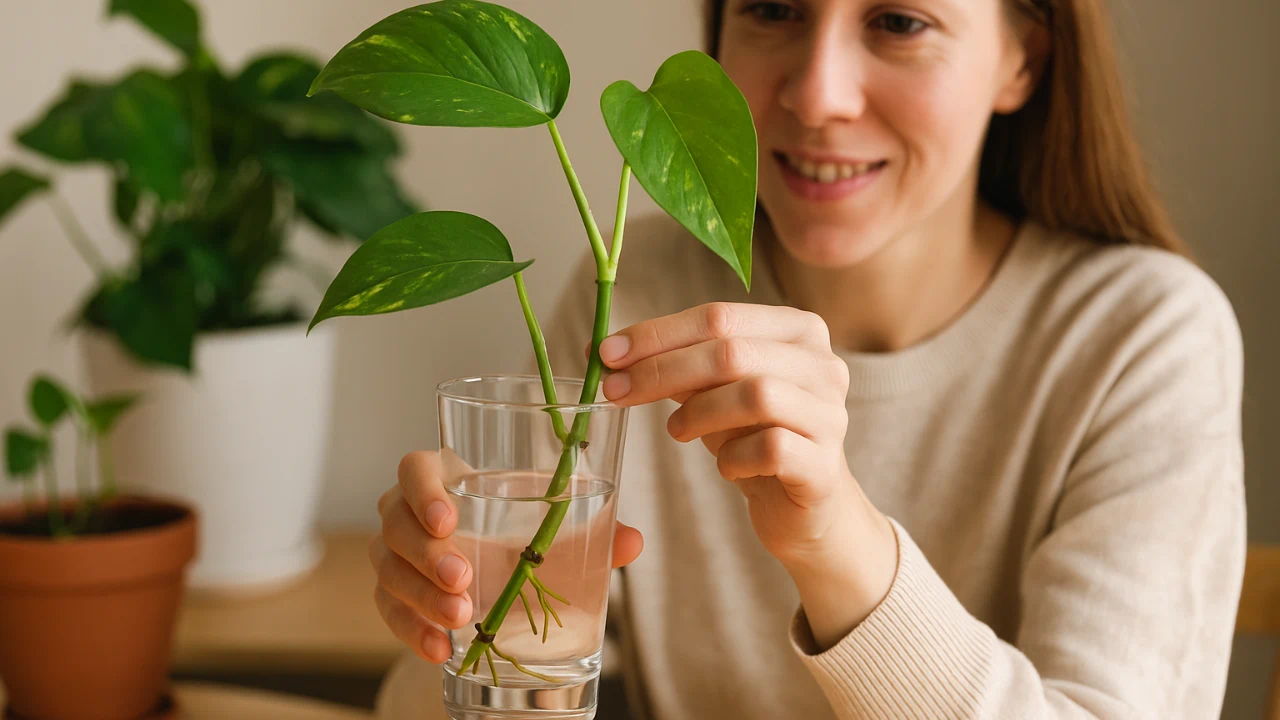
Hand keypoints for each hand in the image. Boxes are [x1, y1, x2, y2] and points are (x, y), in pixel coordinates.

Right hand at [370, 450, 644, 662]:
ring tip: (462, 617)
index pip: (415, 468)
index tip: (448, 521)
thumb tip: (632, 540)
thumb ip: (593, 533)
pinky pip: (390, 613)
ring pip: (388, 570)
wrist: (494, 586)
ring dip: (421, 595)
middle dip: (427, 553)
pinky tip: (441, 648)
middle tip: (464, 578)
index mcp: (446, 480)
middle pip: (395, 522)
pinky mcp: (393, 598)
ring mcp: (395, 557)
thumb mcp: (554, 535)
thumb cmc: (520, 541)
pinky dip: (413, 632)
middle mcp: (409, 514)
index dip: (423, 490)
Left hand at [597, 302, 896, 645]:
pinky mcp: (825, 466)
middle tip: (616, 391)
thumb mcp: (712, 390)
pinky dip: (733, 458)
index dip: (657, 334)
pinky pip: (771, 449)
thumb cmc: (755, 434)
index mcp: (798, 329)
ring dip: (699, 413)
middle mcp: (823, 365)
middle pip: (732, 352)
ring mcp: (830, 415)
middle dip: (662, 370)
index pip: (719, 316)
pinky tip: (724, 466)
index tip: (606, 353)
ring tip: (677, 430)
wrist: (805, 504)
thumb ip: (670, 364)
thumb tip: (602, 351)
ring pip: (754, 395)